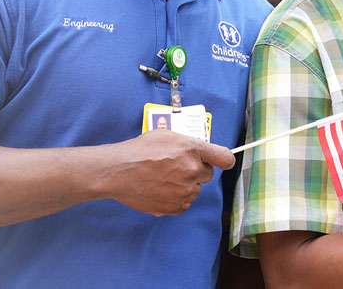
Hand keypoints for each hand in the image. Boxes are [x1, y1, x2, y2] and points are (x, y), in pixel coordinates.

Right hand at [97, 129, 234, 215]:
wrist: (118, 171)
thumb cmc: (138, 151)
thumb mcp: (165, 136)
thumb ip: (187, 144)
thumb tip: (200, 153)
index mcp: (192, 150)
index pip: (225, 158)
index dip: (223, 160)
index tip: (220, 162)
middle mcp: (192, 171)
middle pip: (207, 175)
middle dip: (195, 171)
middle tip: (174, 168)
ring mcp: (185, 191)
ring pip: (194, 190)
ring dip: (184, 186)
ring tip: (162, 179)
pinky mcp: (175, 207)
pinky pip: (184, 204)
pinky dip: (175, 199)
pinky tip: (160, 190)